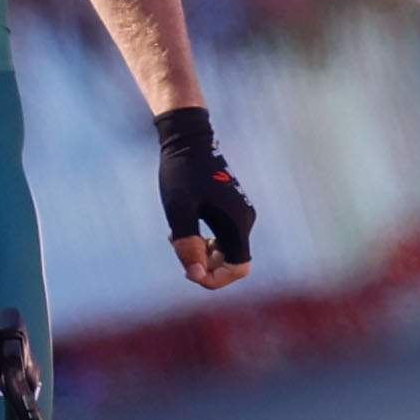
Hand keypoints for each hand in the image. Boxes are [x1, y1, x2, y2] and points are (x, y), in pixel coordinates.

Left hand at [156, 107, 255, 291]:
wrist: (189, 140)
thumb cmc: (181, 173)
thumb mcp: (179, 211)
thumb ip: (187, 244)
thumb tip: (196, 275)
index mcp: (236, 224)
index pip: (238, 269)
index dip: (216, 279)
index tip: (190, 271)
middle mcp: (244, 221)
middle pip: (232, 262)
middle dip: (205, 265)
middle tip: (177, 248)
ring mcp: (240, 215)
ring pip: (226, 251)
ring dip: (202, 253)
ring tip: (175, 236)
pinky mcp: (232, 210)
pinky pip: (223, 238)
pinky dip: (204, 241)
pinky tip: (183, 227)